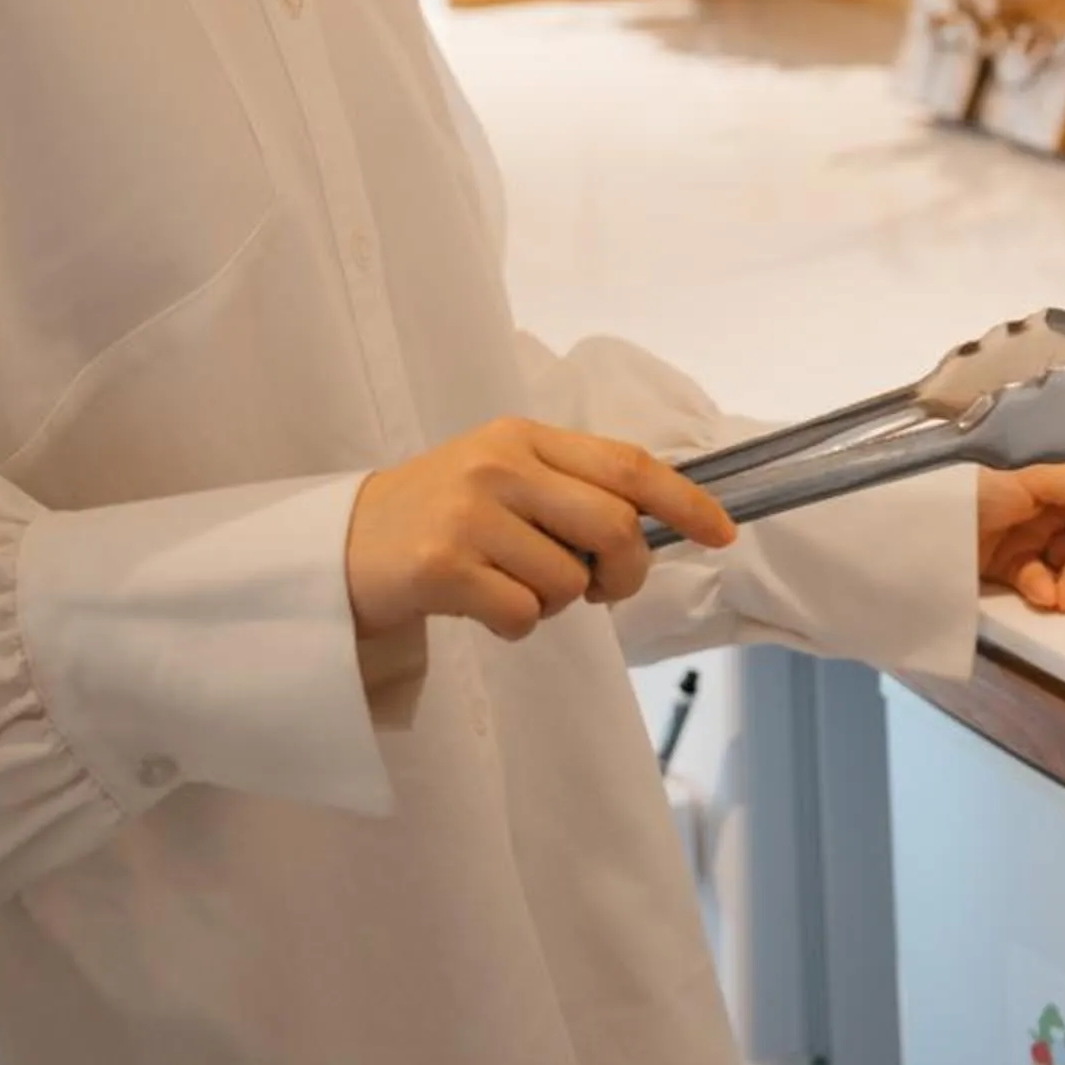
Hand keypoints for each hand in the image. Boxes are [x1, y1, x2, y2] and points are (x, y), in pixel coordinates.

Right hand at [347, 418, 737, 640]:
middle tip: (600, 589)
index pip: (628, 465)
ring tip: (509, 586)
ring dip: (556, 603)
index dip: (685, 500)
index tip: (722, 532)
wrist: (341, 545)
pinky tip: (482, 608)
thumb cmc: (442, 516)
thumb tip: (663, 528)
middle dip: (624, 572)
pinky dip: (516, 626)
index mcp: (524, 437)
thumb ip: (576, 491)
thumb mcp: (506, 479)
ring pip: (569, 581)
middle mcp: (498, 465)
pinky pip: (524, 614)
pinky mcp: (440, 565)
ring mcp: (468, 514)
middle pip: (615, 527)